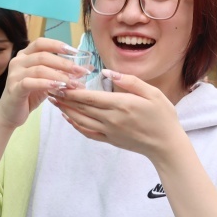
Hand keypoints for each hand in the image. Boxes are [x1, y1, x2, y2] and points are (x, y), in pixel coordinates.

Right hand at [0, 38, 93, 129]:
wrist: (10, 114)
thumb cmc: (29, 96)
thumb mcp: (47, 82)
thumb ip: (61, 73)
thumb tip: (86, 68)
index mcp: (24, 56)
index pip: (41, 43)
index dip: (57, 45)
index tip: (74, 52)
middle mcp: (17, 62)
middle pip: (43, 56)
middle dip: (64, 63)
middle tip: (80, 71)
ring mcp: (14, 75)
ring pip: (39, 69)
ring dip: (59, 76)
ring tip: (73, 83)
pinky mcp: (14, 88)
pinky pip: (30, 83)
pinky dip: (46, 84)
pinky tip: (58, 87)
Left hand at [49, 70, 184, 161]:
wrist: (166, 145)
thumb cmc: (163, 116)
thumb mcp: (152, 93)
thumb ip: (129, 81)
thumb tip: (106, 72)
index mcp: (120, 105)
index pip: (90, 97)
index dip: (72, 90)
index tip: (60, 82)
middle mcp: (110, 118)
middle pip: (81, 107)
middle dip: (64, 97)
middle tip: (50, 88)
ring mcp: (108, 131)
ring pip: (80, 120)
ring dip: (66, 110)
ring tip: (54, 100)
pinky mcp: (109, 140)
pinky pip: (87, 132)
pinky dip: (75, 125)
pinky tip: (68, 118)